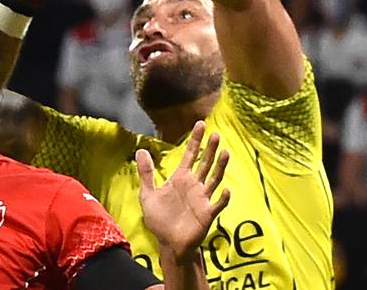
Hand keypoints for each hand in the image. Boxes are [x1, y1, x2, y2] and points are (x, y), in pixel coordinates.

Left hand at [137, 121, 229, 262]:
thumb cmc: (160, 219)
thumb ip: (146, 173)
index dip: (195, 140)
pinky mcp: (207, 214)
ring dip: (220, 167)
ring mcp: (202, 199)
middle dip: (210, 149)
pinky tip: (225, 189)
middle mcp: (194, 186)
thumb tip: (140, 150)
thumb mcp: (148, 194)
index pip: (190, 155)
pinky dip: (222, 198)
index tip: (201, 124)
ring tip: (225, 153)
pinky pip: (216, 204)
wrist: (168, 242)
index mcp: (180, 178)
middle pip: (205, 163)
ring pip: (213, 179)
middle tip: (216, 134)